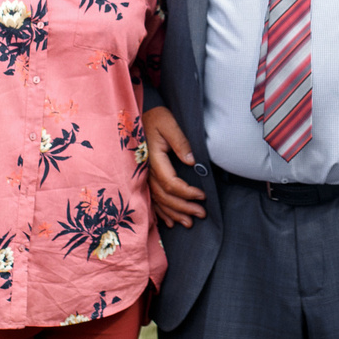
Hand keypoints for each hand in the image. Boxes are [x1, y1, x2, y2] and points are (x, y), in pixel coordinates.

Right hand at [144, 105, 205, 227]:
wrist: (136, 115)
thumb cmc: (155, 116)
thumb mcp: (168, 122)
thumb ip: (180, 140)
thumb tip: (191, 161)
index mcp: (153, 158)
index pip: (170, 183)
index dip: (187, 193)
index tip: (203, 196)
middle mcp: (146, 171)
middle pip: (165, 197)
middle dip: (184, 208)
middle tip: (201, 214)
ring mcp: (143, 176)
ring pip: (158, 201)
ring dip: (174, 214)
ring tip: (189, 223)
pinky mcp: (143, 177)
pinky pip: (151, 200)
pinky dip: (161, 213)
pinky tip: (170, 223)